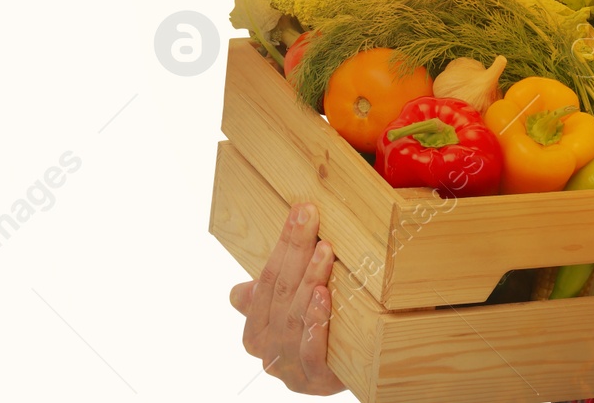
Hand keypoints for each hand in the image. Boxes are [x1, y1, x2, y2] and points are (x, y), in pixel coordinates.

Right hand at [228, 201, 346, 394]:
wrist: (355, 372)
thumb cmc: (317, 336)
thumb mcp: (290, 312)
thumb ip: (268, 298)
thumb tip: (239, 291)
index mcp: (255, 333)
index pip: (266, 280)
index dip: (282, 245)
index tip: (299, 213)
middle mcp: (267, 352)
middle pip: (280, 292)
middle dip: (295, 250)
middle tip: (309, 218)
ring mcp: (290, 368)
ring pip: (294, 316)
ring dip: (308, 279)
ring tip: (324, 250)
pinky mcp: (315, 380)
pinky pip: (311, 349)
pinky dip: (315, 320)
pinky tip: (323, 296)